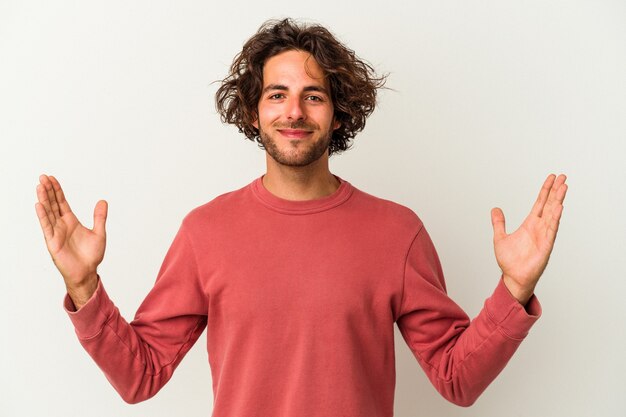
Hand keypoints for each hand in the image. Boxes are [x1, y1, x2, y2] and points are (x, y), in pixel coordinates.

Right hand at [35, 175, 107, 308]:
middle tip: (43, 177)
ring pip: (48, 212)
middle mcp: (61, 225)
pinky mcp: (53, 242)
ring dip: (44, 199)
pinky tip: (39, 205)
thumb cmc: (91, 255)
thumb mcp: (99, 232)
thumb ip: (99, 217)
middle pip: (53, 204)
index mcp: (71, 221)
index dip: (57, 191)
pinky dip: (43, 215)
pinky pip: (47, 226)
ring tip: (39, 186)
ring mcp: (56, 232)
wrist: (87, 272)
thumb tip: (103, 201)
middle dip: (48, 191)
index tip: (52, 179)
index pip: (62, 202)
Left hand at [491, 174, 567, 304]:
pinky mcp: (545, 246)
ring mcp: (544, 236)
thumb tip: (495, 209)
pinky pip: (551, 230)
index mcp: (529, 225)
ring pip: (552, 215)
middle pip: (549, 205)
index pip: (540, 203)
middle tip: (563, 177)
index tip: (552, 178)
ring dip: (558, 201)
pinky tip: (559, 207)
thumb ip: (499, 223)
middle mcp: (539, 228)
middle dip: (556, 191)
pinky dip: (555, 219)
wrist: (513, 278)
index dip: (545, 191)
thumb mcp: (500, 237)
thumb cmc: (509, 261)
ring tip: (564, 187)